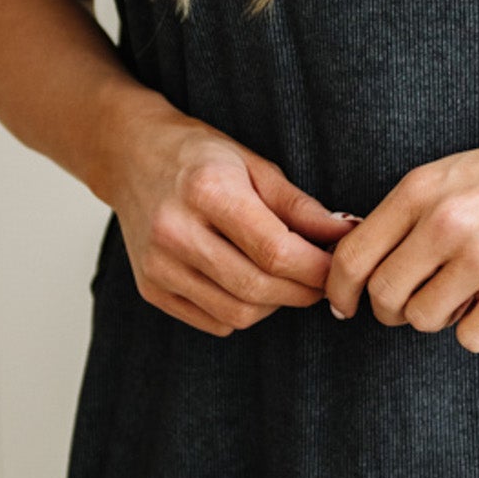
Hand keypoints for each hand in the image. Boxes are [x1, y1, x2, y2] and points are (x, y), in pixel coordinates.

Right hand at [106, 94, 361, 335]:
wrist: (131, 156)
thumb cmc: (201, 155)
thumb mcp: (254, 164)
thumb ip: (299, 205)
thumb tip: (347, 234)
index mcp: (206, 190)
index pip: (275, 250)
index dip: (318, 267)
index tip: (341, 266)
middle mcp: (175, 231)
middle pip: (257, 288)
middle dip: (303, 291)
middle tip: (324, 279)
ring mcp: (158, 265)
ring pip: (238, 313)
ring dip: (276, 304)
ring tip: (288, 278)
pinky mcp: (150, 288)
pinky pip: (214, 322)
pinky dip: (244, 312)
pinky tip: (251, 283)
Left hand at [323, 125, 478, 352]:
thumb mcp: (442, 179)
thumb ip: (400, 219)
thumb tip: (354, 274)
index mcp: (418, 191)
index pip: (352, 257)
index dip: (340, 291)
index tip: (346, 305)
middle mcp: (445, 222)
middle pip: (383, 297)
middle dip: (392, 309)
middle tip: (414, 300)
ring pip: (424, 320)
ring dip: (438, 316)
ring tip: (465, 290)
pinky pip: (470, 338)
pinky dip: (477, 329)